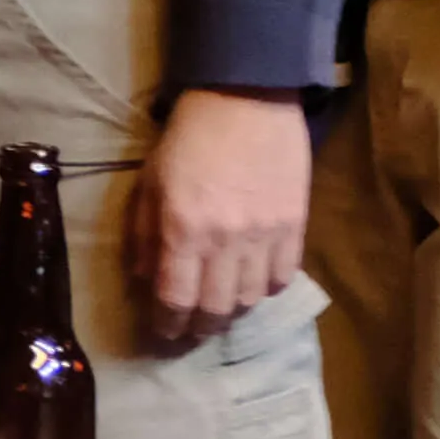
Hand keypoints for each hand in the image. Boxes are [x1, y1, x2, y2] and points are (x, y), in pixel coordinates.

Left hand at [131, 87, 308, 345]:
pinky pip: (283, 277)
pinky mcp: (295, 228)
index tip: (162, 334)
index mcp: (183, 229)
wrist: (245, 103)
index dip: (167, 324)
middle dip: (200, 328)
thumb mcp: (149, 183)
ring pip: (252, 300)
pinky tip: (252, 285)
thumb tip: (144, 279)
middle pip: (216, 308)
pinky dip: (266, 289)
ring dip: (233, 312)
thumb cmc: (187, 140)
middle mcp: (226, 241)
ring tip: (220, 311)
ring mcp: (265, 237)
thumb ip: (145, 234)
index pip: (175, 297)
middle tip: (190, 332)